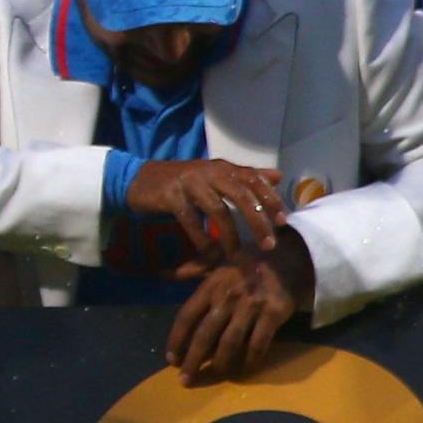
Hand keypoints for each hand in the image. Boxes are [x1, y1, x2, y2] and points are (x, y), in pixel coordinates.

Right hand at [126, 156, 286, 259]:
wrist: (140, 180)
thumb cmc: (183, 181)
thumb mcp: (216, 175)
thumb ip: (246, 176)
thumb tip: (278, 176)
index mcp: (224, 168)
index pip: (255, 180)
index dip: (271, 200)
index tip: (282, 222)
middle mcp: (210, 172)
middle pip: (241, 195)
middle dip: (257, 221)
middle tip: (268, 245)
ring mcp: (190, 183)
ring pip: (218, 209)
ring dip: (230, 235)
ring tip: (236, 255)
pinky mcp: (171, 195)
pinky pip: (191, 219)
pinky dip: (202, 238)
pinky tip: (209, 252)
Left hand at [166, 236, 313, 379]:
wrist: (292, 255)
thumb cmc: (252, 260)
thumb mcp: (223, 257)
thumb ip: (199, 266)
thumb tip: (176, 273)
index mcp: (212, 284)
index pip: (187, 316)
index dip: (177, 339)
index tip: (171, 359)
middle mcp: (228, 296)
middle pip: (205, 335)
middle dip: (193, 360)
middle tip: (185, 380)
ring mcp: (252, 306)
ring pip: (230, 343)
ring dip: (220, 364)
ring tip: (214, 377)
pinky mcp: (274, 314)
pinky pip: (258, 344)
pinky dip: (250, 361)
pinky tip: (244, 371)